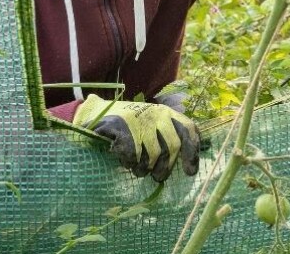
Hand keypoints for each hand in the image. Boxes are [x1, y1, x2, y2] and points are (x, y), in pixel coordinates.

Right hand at [73, 94, 199, 181]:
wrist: (98, 113)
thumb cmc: (131, 125)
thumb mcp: (153, 125)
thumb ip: (169, 138)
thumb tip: (189, 165)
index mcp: (167, 113)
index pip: (188, 130)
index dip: (192, 152)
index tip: (190, 172)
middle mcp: (157, 114)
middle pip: (172, 147)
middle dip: (166, 167)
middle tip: (159, 177)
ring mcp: (140, 120)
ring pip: (153, 154)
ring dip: (146, 168)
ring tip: (139, 170)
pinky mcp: (122, 127)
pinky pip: (133, 155)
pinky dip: (130, 162)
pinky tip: (126, 161)